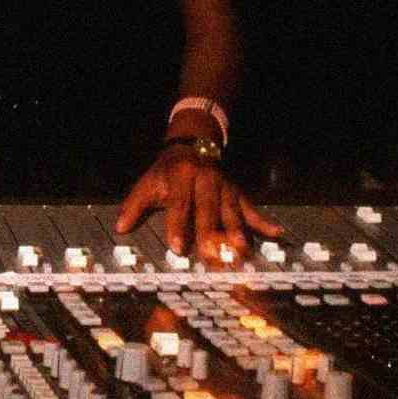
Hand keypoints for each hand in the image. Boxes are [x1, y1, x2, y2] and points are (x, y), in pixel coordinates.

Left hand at [115, 147, 281, 262]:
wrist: (193, 144)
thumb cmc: (168, 171)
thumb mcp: (149, 182)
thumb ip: (135, 205)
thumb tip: (120, 228)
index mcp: (181, 177)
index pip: (179, 203)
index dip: (178, 224)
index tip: (177, 247)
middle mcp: (205, 180)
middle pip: (208, 209)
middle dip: (210, 232)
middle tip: (211, 254)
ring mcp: (224, 186)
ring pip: (231, 210)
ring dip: (236, 231)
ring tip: (241, 251)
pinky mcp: (237, 192)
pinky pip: (251, 208)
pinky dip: (263, 221)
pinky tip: (277, 233)